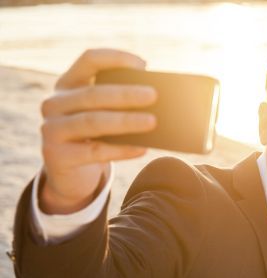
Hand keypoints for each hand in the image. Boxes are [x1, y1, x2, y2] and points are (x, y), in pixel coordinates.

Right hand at [39, 48, 157, 213]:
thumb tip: (157, 103)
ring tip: (153, 122)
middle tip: (154, 95)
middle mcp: (54, 103)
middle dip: (125, 94)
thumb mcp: (102, 116)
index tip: (143, 65)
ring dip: (126, 121)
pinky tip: (142, 149)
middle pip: (93, 94)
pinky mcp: (57, 156)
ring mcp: (52, 129)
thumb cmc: (95, 137)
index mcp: (68, 84)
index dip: (115, 58)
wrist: (69, 173)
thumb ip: (119, 105)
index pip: (89, 60)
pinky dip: (121, 150)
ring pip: (93, 122)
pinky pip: (94, 152)